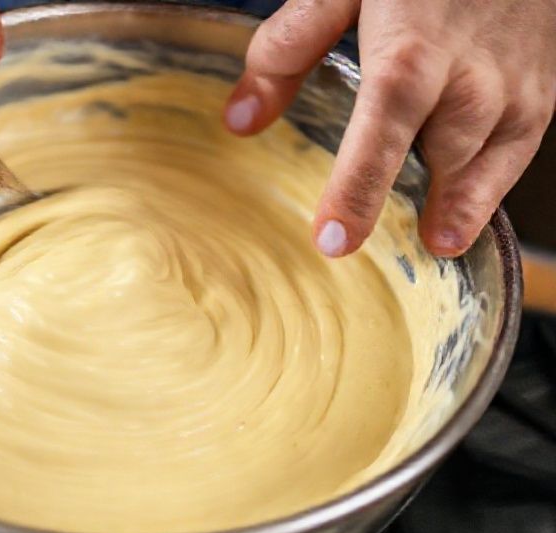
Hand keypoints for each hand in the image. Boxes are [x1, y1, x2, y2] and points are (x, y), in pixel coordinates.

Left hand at [224, 0, 555, 257]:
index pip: (380, 139)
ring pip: (481, 170)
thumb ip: (287, 51)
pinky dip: (487, 192)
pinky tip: (458, 216)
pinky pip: (514, 159)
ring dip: (454, 208)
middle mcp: (469, 80)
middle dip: (409, 208)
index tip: (333, 242)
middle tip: (362, 246)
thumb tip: (241, 120)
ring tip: (428, 240)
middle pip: (438, 163)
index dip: (357, 193)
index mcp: (410, 56)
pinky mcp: (540, 95)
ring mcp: (513, 90)